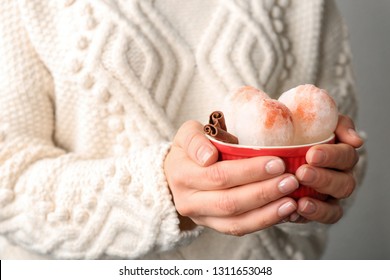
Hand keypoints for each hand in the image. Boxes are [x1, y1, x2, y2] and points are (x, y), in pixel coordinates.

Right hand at [164, 120, 300, 235]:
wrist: (177, 173)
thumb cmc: (190, 149)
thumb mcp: (186, 134)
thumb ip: (195, 140)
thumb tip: (209, 157)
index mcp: (182, 174)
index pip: (218, 175)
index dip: (248, 171)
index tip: (277, 162)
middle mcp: (188, 200)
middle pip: (229, 201)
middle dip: (263, 191)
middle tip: (290, 180)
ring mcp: (201, 217)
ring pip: (236, 221)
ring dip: (267, 212)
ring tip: (292, 200)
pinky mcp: (213, 226)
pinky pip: (239, 229)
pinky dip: (263, 221)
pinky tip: (283, 211)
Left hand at [293, 114, 363, 223]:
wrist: (274, 148)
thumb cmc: (296, 131)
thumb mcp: (312, 119)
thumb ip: (337, 124)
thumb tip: (356, 141)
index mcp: (340, 154)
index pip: (346, 156)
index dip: (332, 156)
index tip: (311, 154)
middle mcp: (339, 176)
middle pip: (344, 183)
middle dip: (323, 179)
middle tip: (302, 173)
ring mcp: (329, 197)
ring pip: (335, 206)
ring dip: (318, 204)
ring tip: (300, 201)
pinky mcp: (316, 211)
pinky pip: (319, 220)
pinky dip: (309, 217)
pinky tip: (293, 213)